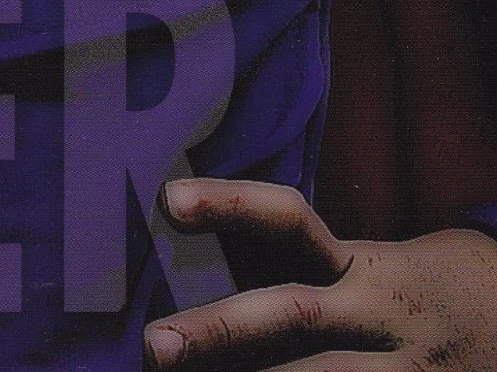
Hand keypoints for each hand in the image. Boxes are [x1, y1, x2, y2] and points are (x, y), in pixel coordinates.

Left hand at [143, 178, 496, 369]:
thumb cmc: (388, 293)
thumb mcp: (343, 264)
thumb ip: (272, 256)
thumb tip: (169, 219)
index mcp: (352, 265)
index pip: (290, 221)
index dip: (232, 205)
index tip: (168, 197)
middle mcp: (374, 314)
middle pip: (294, 315)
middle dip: (222, 330)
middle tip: (154, 345)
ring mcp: (398, 371)